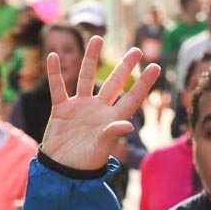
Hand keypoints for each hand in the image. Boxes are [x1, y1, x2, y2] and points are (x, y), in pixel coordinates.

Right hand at [41, 37, 160, 170]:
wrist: (63, 170)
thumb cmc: (85, 164)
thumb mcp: (100, 150)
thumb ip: (112, 135)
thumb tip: (129, 124)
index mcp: (112, 119)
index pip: (132, 98)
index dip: (144, 83)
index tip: (156, 66)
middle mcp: (99, 109)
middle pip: (114, 83)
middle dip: (125, 67)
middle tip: (137, 50)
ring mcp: (80, 107)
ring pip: (86, 78)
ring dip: (90, 59)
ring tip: (96, 38)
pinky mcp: (61, 109)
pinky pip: (58, 87)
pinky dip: (54, 73)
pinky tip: (54, 57)